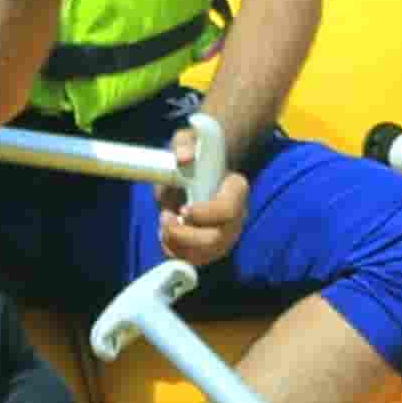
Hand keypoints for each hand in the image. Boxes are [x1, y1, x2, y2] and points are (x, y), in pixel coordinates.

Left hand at [157, 122, 249, 267]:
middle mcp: (238, 216)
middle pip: (218, 239)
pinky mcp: (213, 247)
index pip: (229, 209)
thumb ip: (184, 144)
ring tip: (164, 229)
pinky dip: (178, 254)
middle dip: (186, 236)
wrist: (199, 170)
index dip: (205, 214)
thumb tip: (184, 158)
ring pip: (209, 255)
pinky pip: (199, 261)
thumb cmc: (195, 155)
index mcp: (236, 189)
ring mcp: (227, 234)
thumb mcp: (187, 141)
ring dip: (180, 248)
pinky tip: (166, 237)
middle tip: (165, 220)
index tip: (182, 209)